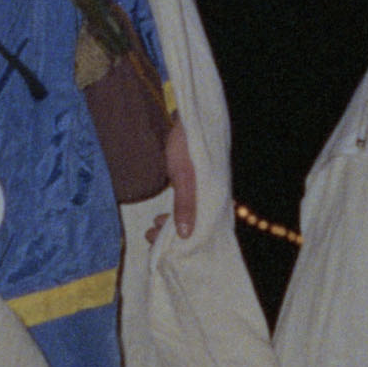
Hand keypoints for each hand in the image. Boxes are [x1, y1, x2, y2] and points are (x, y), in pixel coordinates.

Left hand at [159, 111, 200, 240]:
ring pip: (188, 217)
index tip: (166, 248)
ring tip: (152, 229)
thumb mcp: (183, 176)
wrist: (187, 118)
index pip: (205, 229)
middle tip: (151, 237)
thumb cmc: (188, 144)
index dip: (187, 242)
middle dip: (173, 235)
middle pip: (195, 225)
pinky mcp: (194, 186)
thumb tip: (185, 234)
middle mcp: (212, 197)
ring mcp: (203, 191)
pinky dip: (173, 215)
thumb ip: (185, 204)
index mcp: (216, 197)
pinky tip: (161, 218)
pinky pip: (185, 207)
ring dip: (171, 225)